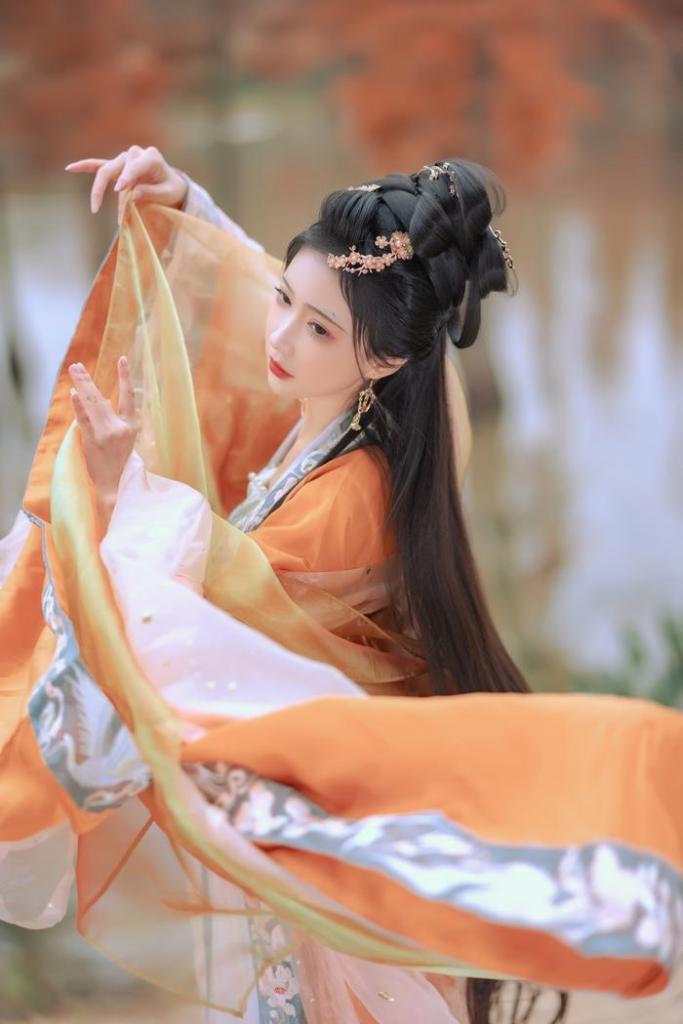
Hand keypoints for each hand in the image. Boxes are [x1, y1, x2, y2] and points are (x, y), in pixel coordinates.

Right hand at [65, 144, 187, 223]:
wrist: (172, 184)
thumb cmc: (172, 189)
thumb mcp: (168, 193)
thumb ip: (152, 192)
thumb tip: (133, 194)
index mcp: (150, 157)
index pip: (134, 166)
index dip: (127, 177)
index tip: (120, 190)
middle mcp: (135, 154)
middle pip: (113, 167)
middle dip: (104, 187)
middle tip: (98, 207)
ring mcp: (125, 159)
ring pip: (106, 170)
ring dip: (98, 189)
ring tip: (95, 207)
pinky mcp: (118, 167)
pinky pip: (99, 165)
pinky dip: (85, 166)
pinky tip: (70, 168)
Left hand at [68, 357, 136, 530]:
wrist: (115, 486)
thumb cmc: (117, 463)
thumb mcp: (123, 440)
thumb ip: (114, 419)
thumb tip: (104, 400)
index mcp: (130, 426)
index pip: (128, 396)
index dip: (125, 377)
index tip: (122, 359)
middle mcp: (120, 427)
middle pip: (103, 397)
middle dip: (88, 380)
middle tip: (77, 366)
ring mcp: (107, 434)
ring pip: (93, 405)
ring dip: (82, 386)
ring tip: (74, 371)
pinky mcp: (94, 441)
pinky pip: (85, 421)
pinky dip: (79, 407)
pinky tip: (73, 394)